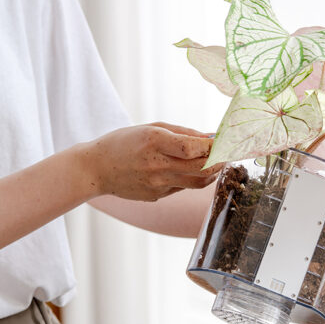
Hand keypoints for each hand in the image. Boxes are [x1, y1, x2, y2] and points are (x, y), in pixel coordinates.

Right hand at [83, 122, 220, 201]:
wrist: (96, 169)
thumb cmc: (123, 142)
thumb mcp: (151, 127)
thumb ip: (182, 132)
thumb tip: (210, 137)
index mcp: (155, 142)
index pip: (194, 147)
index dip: (215, 146)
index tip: (225, 141)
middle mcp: (157, 165)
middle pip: (202, 168)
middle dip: (220, 161)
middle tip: (228, 154)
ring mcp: (157, 184)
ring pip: (197, 183)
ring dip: (211, 173)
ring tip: (215, 163)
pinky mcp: (156, 196)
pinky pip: (181, 188)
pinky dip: (189, 179)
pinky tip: (185, 170)